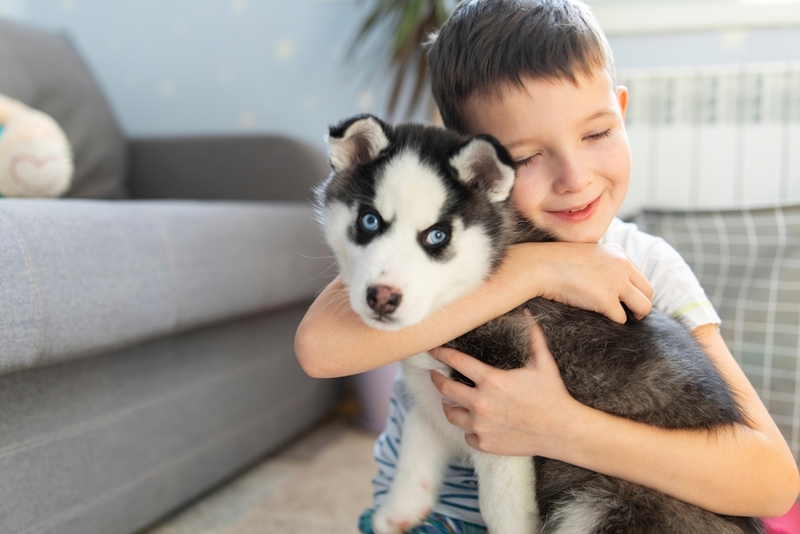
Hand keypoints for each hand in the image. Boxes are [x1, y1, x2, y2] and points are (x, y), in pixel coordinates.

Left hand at [429, 322, 580, 456]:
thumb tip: (528, 314)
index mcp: (491, 380)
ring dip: (448, 405)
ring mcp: (481, 426)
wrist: (563, 432)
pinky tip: (474, 423)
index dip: (441, 353)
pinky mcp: (485, 443)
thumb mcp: (543, 363)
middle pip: (445, 388)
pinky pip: (467, 435)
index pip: (456, 361)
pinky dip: (468, 429)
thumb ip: (533, 337)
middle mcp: (480, 403)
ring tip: (449, 400)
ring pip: (450, 414)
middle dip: (437, 378)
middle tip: (435, 374)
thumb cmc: (553, 396)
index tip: (433, 349)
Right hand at [505, 242, 652, 322]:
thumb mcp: (587, 254)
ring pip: (643, 307)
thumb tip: (608, 282)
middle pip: (648, 292)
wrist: (540, 266)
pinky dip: (613, 322)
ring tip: (623, 319)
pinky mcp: (607, 301)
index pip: (640, 276)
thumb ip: (603, 264)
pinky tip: (601, 319)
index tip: (627, 299)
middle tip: (630, 313)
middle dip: (640, 304)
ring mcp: (616, 283)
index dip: (635, 290)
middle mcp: (622, 266)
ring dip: (634, 316)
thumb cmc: (555, 262)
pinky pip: (621, 318)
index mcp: (618, 253)